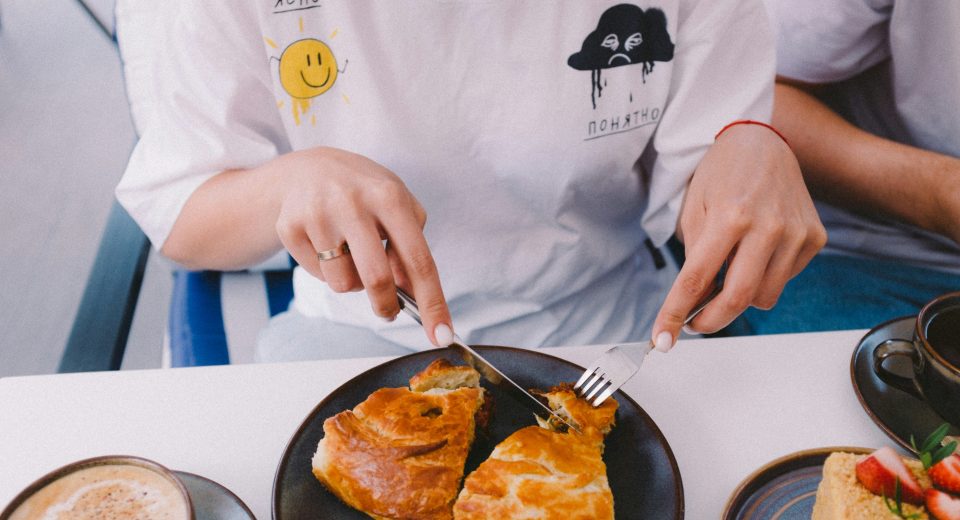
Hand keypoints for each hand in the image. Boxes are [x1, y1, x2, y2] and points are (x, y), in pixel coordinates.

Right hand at [274, 147, 452, 345]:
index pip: (418, 260)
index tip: (441, 335)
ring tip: (350, 253)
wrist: (307, 169)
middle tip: (389, 310)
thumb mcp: (397, 206)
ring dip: (354, 281)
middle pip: (377, 279)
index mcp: (389, 196)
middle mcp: (352, 203)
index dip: (432, 302)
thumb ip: (410, 247)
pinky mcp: (290, 227)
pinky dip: (328, 270)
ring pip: (344, 283)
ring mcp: (318, 215)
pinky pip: (319, 275)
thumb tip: (409, 291)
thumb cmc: (364, 193)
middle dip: (387, 305)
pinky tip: (326, 244)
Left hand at [651, 124, 826, 349]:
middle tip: (692, 324)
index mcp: (730, 216)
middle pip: (738, 299)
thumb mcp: (694, 209)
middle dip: (710, 321)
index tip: (663, 339)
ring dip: (738, 299)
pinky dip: (763, 279)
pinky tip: (754, 254)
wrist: (762, 141)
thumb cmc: (722, 173)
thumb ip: (696, 258)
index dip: (676, 314)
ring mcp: (796, 233)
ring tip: (725, 275)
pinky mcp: (814, 238)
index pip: (697, 280)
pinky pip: (784, 280)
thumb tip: (695, 303)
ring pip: (764, 297)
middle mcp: (768, 227)